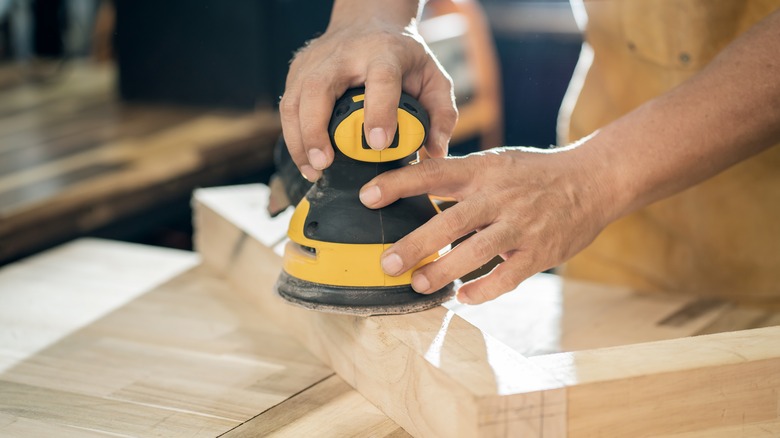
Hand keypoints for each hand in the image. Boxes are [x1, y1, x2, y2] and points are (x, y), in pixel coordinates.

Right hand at [280, 16, 457, 180]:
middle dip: (316, 130)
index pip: (381, 79)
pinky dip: (292, 136)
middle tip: (324, 164)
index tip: (377, 144)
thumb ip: (442, 114)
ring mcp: (315, 61)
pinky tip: (305, 160)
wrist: (369, 21)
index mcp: (384, 53)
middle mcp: (344, 55)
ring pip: (295, 100)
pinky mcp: (297, 70)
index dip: (378, 111)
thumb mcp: (433, 77)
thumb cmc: (402, 57)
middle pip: (319, 89)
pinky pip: (287, 107)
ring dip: (299, 139)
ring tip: (312, 171)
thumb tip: (437, 150)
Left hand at [358, 145, 617, 303]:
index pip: (434, 173)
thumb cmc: (535, 174)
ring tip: (418, 284)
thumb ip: (460, 175)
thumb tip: (412, 178)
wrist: (594, 180)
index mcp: (483, 170)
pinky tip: (463, 297)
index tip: (367, 196)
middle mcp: (499, 196)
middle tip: (386, 263)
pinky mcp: (540, 252)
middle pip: (449, 221)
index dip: (399, 184)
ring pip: (475, 253)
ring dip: (443, 272)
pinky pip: (507, 277)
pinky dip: (483, 290)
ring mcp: (521, 225)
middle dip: (414, 245)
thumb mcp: (496, 162)